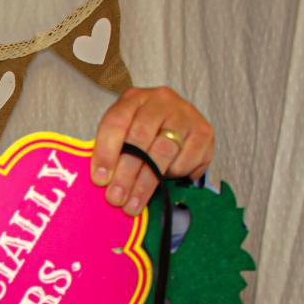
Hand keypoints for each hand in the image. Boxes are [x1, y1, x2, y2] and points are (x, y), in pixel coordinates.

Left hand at [91, 86, 213, 215]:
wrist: (176, 123)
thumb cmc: (141, 133)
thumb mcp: (122, 135)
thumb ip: (112, 153)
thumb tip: (102, 183)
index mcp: (133, 99)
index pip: (116, 123)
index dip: (105, 152)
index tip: (100, 179)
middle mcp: (160, 101)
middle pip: (139, 139)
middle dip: (125, 174)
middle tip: (116, 198)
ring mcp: (184, 114)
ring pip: (163, 152)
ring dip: (146, 183)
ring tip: (133, 205)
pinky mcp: (204, 131)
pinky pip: (187, 159)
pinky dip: (174, 174)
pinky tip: (166, 181)